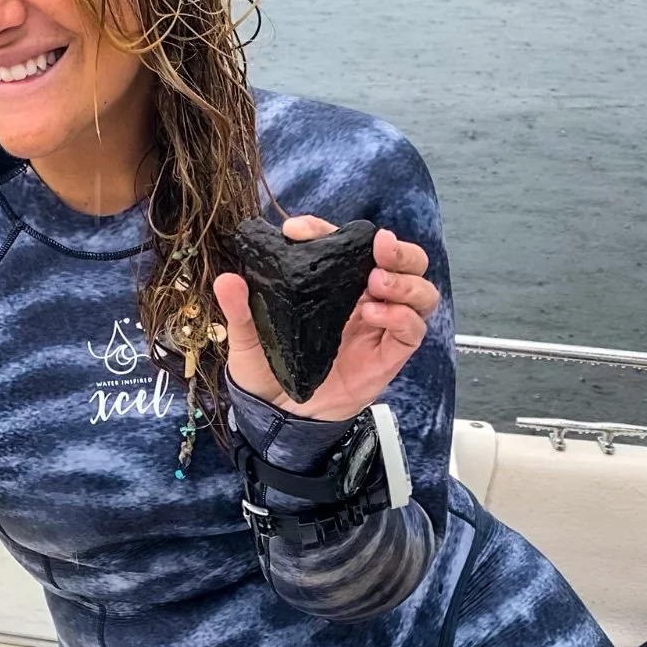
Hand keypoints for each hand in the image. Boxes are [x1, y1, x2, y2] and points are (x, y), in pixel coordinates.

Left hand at [214, 216, 439, 420]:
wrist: (277, 417)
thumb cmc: (266, 372)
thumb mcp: (246, 340)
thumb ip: (240, 310)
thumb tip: (227, 280)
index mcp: (332, 284)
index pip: (343, 244)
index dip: (327, 229)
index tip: (299, 232)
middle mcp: (363, 298)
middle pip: (403, 262)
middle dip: (397, 249)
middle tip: (378, 246)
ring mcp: (380, 327)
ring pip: (419, 292)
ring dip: (405, 280)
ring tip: (377, 280)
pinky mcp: (388, 356)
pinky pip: (412, 330)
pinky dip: (400, 316)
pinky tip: (372, 313)